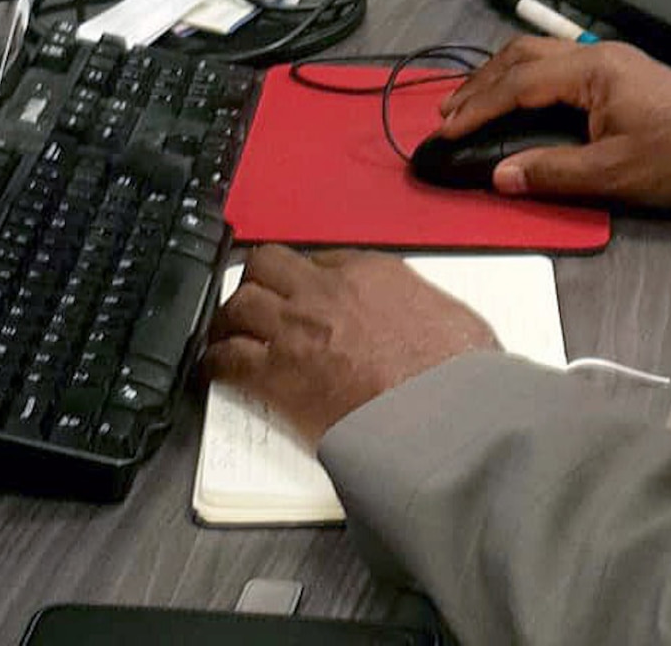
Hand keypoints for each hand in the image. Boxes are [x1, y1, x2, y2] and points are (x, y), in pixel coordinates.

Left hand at [202, 245, 499, 447]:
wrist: (440, 413)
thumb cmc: (455, 373)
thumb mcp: (451, 317)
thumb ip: (421, 310)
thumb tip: (423, 323)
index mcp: (372, 271)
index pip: (320, 258)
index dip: (305, 278)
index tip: (303, 294)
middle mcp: (326, 290)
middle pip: (267, 265)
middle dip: (258, 283)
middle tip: (258, 304)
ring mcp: (296, 330)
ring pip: (238, 303)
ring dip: (231, 320)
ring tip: (230, 335)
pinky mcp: (275, 375)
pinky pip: (225, 358)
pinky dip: (215, 363)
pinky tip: (215, 370)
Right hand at [438, 37, 670, 207]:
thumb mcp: (614, 173)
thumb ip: (553, 172)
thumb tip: (501, 176)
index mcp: (593, 71)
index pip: (519, 83)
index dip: (477, 108)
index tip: (445, 130)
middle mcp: (598, 56)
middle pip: (524, 56)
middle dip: (481, 83)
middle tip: (448, 112)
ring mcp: (613, 62)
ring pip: (541, 56)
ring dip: (502, 77)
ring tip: (472, 103)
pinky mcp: (624, 76)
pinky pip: (560, 67)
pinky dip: (528, 80)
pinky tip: (521, 98)